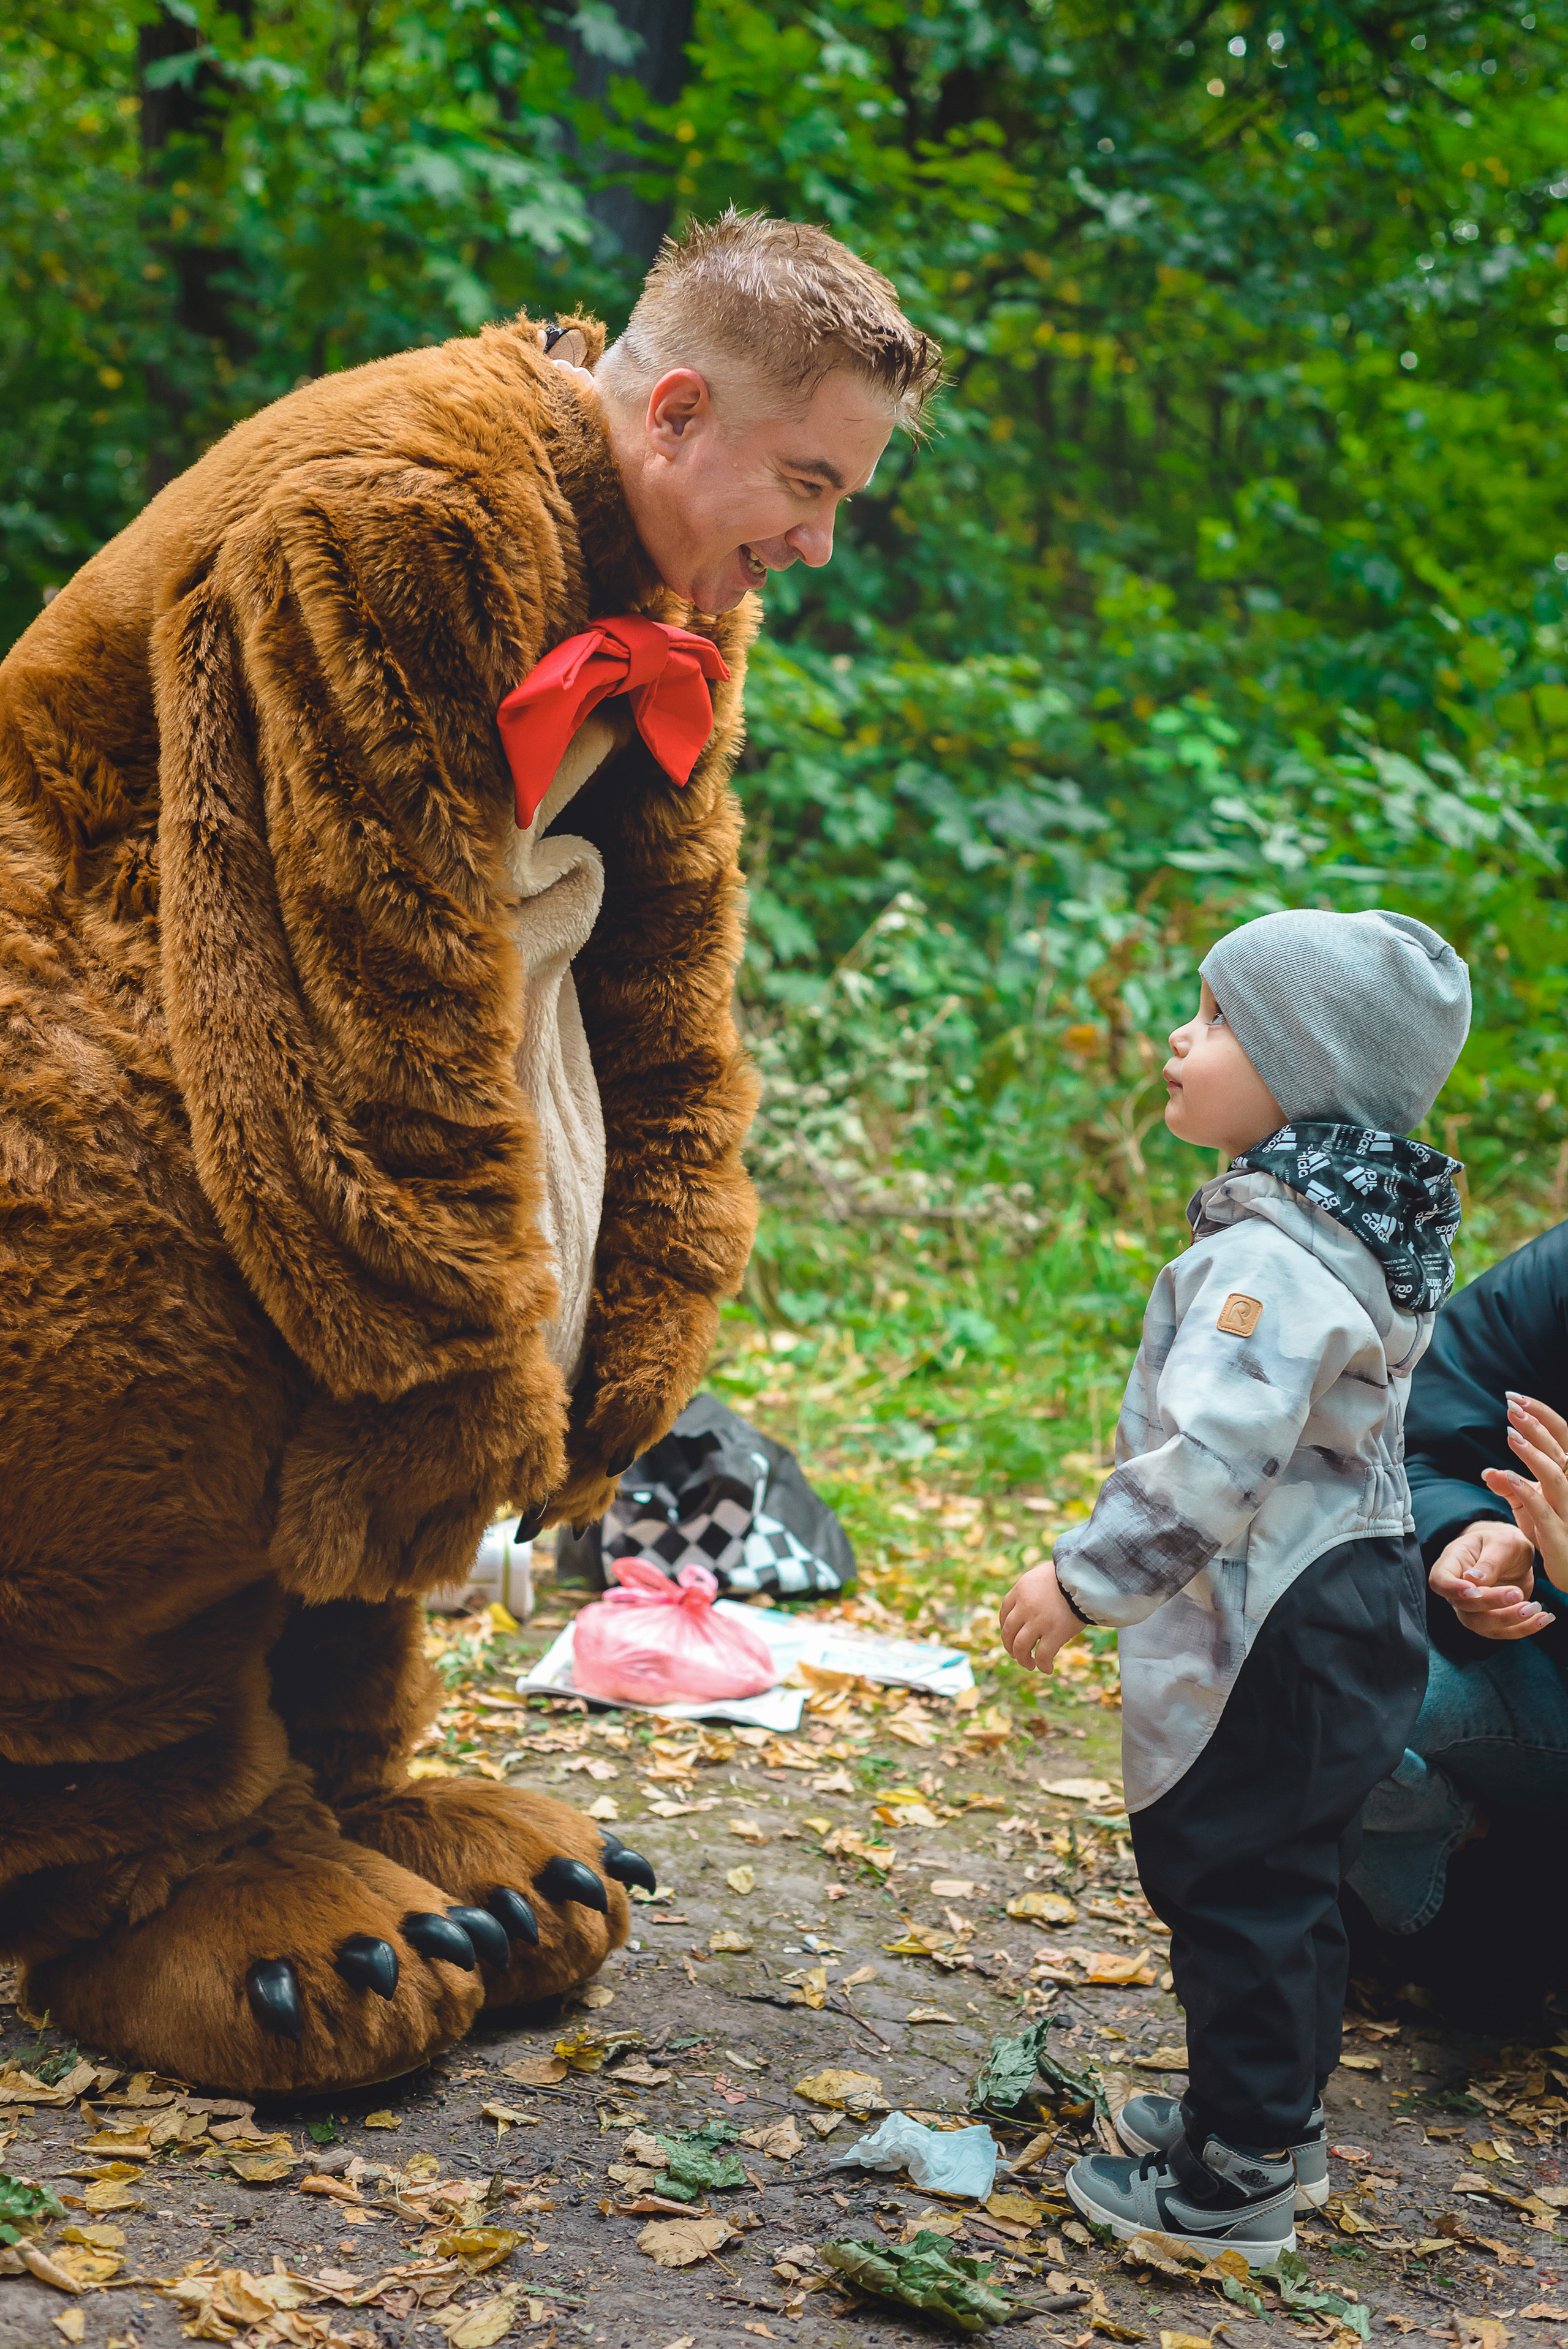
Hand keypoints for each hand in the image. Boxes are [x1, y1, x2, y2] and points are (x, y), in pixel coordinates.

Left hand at [999, 1558, 1087, 1673]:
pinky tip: (1047, 1669)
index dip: (1005, 1629)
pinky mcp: (1055, 1632)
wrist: (1087, 1577)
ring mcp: (1039, 1620)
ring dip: (1023, 1659)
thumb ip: (1030, 1592)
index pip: (1004, 1614)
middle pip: (1008, 1632)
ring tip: (1029, 1664)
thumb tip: (1026, 1612)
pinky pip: (1043, 1655)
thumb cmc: (1067, 1576)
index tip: (1010, 1637)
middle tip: (1016, 1655)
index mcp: (1020, 1590)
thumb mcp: (1040, 1577)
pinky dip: (1043, 1665)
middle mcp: (1025, 1606)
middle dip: (1010, 1647)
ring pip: (1021, 1647)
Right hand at [1428, 1516, 1548, 1638]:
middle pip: (1463, 1606)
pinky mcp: (1490, 1620)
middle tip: (1517, 1593)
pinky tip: (1542, 1619)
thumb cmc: (1502, 1542)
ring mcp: (1471, 1608)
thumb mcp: (1502, 1542)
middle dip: (1491, 1603)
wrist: (1513, 1554)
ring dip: (1507, 1620)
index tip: (1475, 1591)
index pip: (1439, 1581)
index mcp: (1452, 1563)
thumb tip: (1473, 1580)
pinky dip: (1523, 1629)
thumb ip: (1489, 1561)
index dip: (1452, 1589)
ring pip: (1480, 1624)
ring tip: (1534, 1607)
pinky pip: (1501, 1632)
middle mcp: (1457, 1589)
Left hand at [1480, 1390, 1567, 1595]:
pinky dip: (1527, 1490)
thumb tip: (1488, 1471)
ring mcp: (1567, 1510)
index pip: (1561, 1438)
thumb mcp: (1529, 1508)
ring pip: (1555, 1475)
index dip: (1540, 1416)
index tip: (1514, 1398)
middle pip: (1559, 1450)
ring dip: (1533, 1454)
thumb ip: (1511, 1487)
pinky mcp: (1558, 1533)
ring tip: (1512, 1434)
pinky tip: (1508, 1476)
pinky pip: (1544, 1509)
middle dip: (1536, 1426)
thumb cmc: (1552, 1534)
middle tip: (1511, 1406)